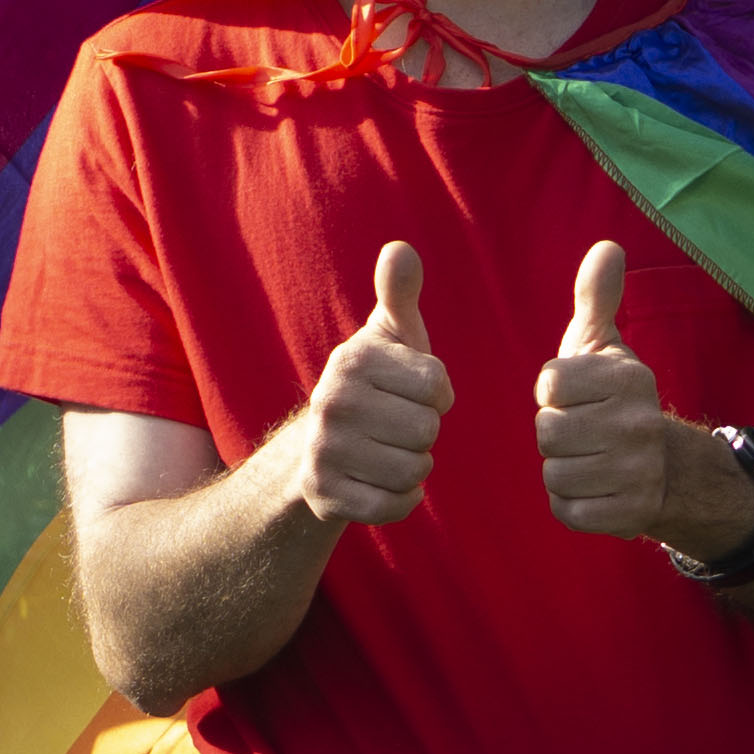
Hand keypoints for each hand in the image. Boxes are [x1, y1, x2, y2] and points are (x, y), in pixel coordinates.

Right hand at [285, 242, 454, 529]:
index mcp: (351, 360)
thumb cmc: (374, 384)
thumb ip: (398, 293)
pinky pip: (395, 505)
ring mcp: (324, 451)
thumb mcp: (387, 337)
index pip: (438, 387)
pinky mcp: (325, 495)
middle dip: (423, 433)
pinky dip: (401, 499)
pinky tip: (382, 482)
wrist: (316, 450)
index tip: (411, 392)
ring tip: (388, 451)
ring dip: (414, 467)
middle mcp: (330, 402)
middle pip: (428, 430)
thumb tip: (400, 249)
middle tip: (395, 426)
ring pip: (415, 470)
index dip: (437, 395)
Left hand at [531, 243, 713, 545]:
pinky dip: (572, 504)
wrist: (665, 467)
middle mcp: (639, 423)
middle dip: (555, 434)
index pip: (549, 386)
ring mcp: (637, 471)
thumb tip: (607, 248)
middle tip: (584, 431)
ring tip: (591, 459)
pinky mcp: (630, 513)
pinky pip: (567, 510)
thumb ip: (596, 298)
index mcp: (629, 377)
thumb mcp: (603, 345)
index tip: (577, 396)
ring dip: (563, 470)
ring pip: (554, 473)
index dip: (553, 394)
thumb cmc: (613, 398)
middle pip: (547, 432)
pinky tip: (595, 489)